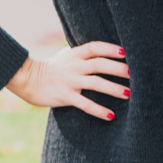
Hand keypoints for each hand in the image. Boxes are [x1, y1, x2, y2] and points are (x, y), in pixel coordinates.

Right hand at [6, 41, 129, 120]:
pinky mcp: (65, 96)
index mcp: (74, 54)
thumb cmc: (51, 68)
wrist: (28, 80)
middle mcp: (74, 66)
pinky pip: (85, 104)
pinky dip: (99, 110)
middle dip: (118, 68)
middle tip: (134, 74)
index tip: (125, 52)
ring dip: (113, 89)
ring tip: (128, 94)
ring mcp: (70, 81)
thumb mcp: (65, 56)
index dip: (110, 49)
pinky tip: (111, 115)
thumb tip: (103, 51)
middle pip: (99, 64)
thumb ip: (82, 54)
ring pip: (96, 83)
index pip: (95, 47)